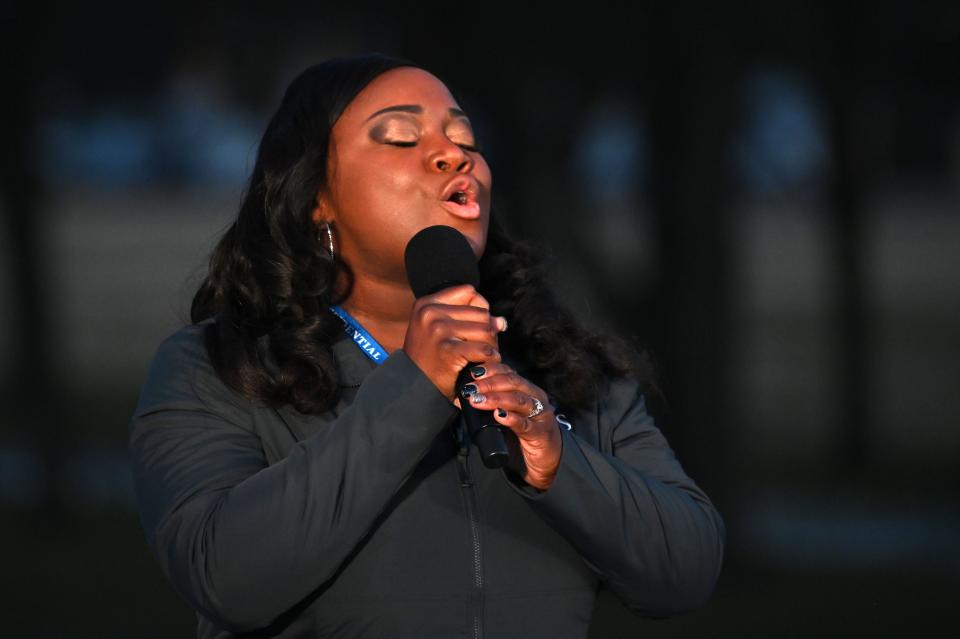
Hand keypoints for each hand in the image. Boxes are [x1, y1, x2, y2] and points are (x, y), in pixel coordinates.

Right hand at [401, 284, 507, 402]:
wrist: (413, 386)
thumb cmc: (429, 358)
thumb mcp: (437, 329)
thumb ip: (467, 317)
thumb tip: (500, 321)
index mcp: (427, 303)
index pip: (469, 292)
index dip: (479, 309)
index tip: (476, 325)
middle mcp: (431, 313)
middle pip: (481, 312)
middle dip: (489, 330)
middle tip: (485, 345)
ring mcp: (439, 330)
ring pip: (486, 329)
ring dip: (492, 345)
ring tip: (485, 356)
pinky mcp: (449, 350)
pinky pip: (484, 349)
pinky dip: (490, 358)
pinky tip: (484, 364)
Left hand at [461, 364, 561, 490]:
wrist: (547, 461)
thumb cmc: (524, 435)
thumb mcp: (510, 414)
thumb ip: (495, 404)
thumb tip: (471, 396)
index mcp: (527, 390)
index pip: (509, 373)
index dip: (491, 370)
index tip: (473, 373)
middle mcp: (535, 398)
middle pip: (513, 383)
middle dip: (489, 384)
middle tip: (472, 388)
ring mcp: (539, 415)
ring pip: (518, 400)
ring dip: (496, 398)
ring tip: (479, 400)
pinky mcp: (540, 433)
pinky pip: (525, 424)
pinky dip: (511, 418)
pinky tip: (499, 415)